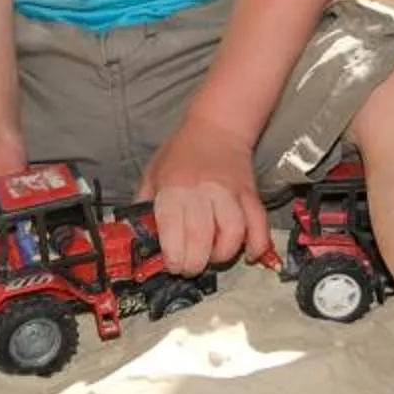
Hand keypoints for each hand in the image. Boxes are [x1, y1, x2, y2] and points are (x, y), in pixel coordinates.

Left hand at [139, 115, 272, 275]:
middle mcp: (202, 191)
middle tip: (190, 267)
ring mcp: (230, 193)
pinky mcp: (251, 194)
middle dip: (195, 263)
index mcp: (174, 187)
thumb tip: (133, 238)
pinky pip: (259, 224)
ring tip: (213, 257)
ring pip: (233, 233)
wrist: (218, 126)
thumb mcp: (153, 173)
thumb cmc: (180, 153)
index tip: (172, 265)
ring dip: (223, 254)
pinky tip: (249, 254)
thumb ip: (143, 205)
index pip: (173, 228)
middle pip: (202, 237)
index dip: (173, 256)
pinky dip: (258, 244)